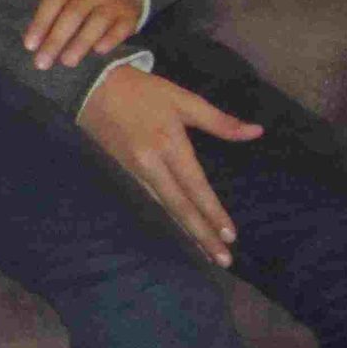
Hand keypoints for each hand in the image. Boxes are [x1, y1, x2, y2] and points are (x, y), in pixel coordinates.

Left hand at [11, 0, 140, 69]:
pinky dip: (112, 38)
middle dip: (56, 39)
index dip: (41, 22)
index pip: (54, 0)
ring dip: (82, 41)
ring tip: (67, 63)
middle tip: (42, 63)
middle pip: (73, 13)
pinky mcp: (128, 17)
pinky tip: (99, 52)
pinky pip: (122, 27)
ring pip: (98, 20)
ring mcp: (112, 4)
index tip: (29, 46)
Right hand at [78, 63, 263, 264]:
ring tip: (202, 254)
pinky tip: (173, 232)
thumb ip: (219, 121)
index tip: (231, 236)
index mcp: (168, 145)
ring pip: (161, 209)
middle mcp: (149, 164)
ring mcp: (131, 172)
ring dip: (183, 233)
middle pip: (178, 207)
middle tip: (223, 260)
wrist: (91, 87)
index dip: (213, 212)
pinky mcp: (119, 174)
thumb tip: (256, 132)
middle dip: (202, 235)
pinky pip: (145, 203)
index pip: (195, 187)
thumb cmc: (141, 91)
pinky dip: (162, 220)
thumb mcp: (183, 99)